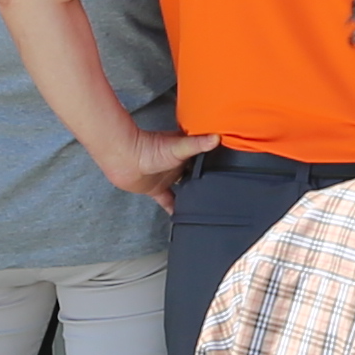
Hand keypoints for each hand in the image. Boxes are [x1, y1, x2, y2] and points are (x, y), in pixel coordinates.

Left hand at [89, 123, 220, 202]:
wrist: (124, 160)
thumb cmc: (149, 148)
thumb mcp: (179, 146)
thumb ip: (197, 143)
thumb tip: (217, 137)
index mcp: (185, 153)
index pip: (204, 159)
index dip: (216, 164)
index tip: (230, 170)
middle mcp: (178, 166)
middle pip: (195, 174)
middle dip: (205, 181)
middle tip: (220, 192)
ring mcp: (167, 178)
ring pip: (184, 188)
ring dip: (191, 194)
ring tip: (206, 205)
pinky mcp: (157, 189)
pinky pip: (168, 201)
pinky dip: (174, 209)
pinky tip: (181, 216)